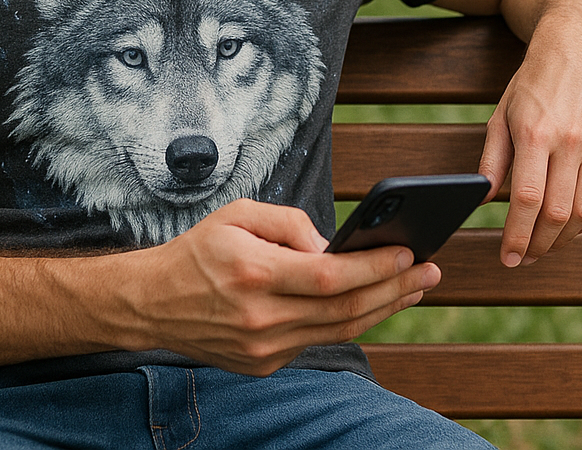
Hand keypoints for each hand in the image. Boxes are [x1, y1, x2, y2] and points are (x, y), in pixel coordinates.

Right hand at [122, 199, 439, 375]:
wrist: (151, 303)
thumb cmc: (199, 251)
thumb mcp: (238, 214)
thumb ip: (290, 223)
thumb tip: (332, 245)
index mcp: (255, 274)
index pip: (333, 276)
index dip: (377, 267)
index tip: (409, 251)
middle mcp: (261, 318)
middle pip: (346, 309)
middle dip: (396, 288)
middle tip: (430, 270)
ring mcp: (263, 349)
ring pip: (340, 330)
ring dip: (383, 309)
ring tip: (412, 287)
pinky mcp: (264, 365)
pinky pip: (317, 341)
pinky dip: (349, 321)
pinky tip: (371, 303)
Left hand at [478, 19, 581, 266]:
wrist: (578, 47)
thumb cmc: (533, 82)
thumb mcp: (501, 114)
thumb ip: (492, 160)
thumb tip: (482, 200)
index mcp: (535, 133)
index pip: (527, 200)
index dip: (516, 235)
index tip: (508, 257)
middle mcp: (571, 141)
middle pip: (558, 213)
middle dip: (538, 245)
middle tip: (524, 259)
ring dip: (564, 239)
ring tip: (545, 247)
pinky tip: (572, 228)